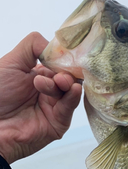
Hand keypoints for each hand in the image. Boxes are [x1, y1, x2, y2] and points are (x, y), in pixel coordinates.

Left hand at [0, 32, 81, 163]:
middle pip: (69, 76)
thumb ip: (32, 47)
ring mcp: (55, 106)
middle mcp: (49, 90)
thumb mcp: (11, 62)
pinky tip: (73, 89)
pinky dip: (73, 97)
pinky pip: (70, 108)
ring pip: (71, 90)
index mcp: (39, 75)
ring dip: (64, 83)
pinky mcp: (59, 123)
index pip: (60, 63)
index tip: (65, 54)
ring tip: (51, 83)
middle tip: (57, 74)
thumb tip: (55, 45)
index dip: (63, 58)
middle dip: (65, 71)